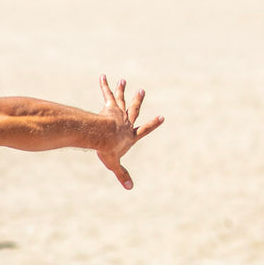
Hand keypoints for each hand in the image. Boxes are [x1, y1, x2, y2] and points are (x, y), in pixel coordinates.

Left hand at [96, 75, 163, 189]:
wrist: (102, 136)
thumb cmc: (109, 150)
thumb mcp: (115, 164)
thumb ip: (121, 174)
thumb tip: (130, 188)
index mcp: (130, 135)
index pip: (144, 130)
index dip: (152, 124)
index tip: (161, 117)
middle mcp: (126, 122)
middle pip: (134, 110)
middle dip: (138, 101)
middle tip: (141, 91)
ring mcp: (118, 114)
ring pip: (121, 100)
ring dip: (122, 91)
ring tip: (123, 81)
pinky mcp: (108, 108)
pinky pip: (106, 95)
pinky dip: (104, 86)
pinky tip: (103, 76)